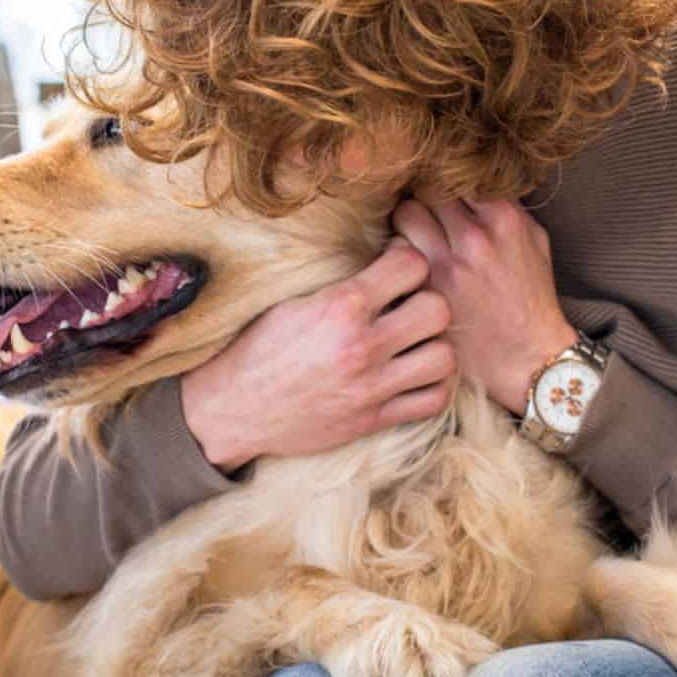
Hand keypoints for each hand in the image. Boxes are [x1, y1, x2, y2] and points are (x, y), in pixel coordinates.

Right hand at [180, 241, 458, 469]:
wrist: (232, 409)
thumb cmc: (258, 348)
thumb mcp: (294, 302)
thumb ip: (344, 285)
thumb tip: (386, 256)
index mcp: (340, 307)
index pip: (411, 265)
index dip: (409, 259)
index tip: (397, 266)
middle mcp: (361, 346)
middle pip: (438, 310)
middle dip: (429, 301)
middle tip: (412, 305)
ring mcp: (371, 387)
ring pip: (444, 357)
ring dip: (434, 345)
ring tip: (416, 341)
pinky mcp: (373, 419)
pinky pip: (433, 401)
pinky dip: (433, 386)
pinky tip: (415, 374)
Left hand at [392, 196, 576, 416]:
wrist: (527, 357)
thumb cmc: (531, 298)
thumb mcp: (535, 241)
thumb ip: (507, 207)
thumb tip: (475, 179)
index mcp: (504, 219)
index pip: (457, 175)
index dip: (446, 182)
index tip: (444, 193)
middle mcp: (474, 237)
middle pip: (426, 190)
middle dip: (424, 198)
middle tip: (426, 214)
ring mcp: (447, 265)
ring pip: (404, 215)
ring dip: (406, 222)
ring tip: (414, 236)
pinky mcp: (426, 291)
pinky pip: (395, 254)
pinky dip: (397, 254)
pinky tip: (407, 265)